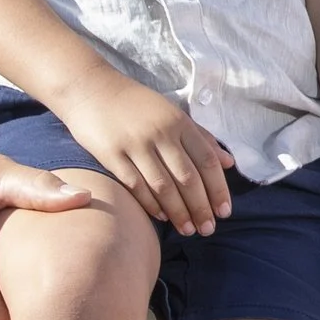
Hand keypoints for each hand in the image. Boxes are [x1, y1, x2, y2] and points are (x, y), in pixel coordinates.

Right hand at [51, 74, 232, 236]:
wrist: (91, 89)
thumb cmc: (136, 104)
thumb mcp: (173, 113)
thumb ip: (202, 137)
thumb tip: (229, 162)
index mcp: (180, 122)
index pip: (207, 161)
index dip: (218, 189)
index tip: (224, 212)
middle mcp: (161, 132)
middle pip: (188, 178)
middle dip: (201, 208)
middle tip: (208, 230)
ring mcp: (135, 143)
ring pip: (163, 186)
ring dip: (179, 212)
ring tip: (188, 230)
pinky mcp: (111, 154)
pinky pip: (135, 185)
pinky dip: (151, 204)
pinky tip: (162, 218)